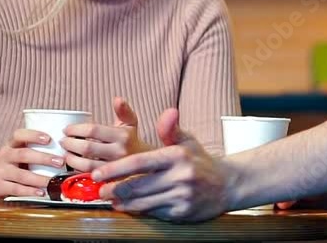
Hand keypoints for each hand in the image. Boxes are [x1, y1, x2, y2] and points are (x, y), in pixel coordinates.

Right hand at [0, 129, 61, 200]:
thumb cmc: (1, 166)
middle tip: (60, 161)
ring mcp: (0, 172)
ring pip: (22, 174)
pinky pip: (16, 188)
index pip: (19, 135)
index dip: (34, 135)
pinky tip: (41, 192)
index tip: (49, 138)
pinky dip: (30, 191)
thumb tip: (60, 151)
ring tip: (53, 181)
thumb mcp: (10, 154)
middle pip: (24, 154)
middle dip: (44, 158)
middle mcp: (3, 156)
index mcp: (9, 146)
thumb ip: (28, 151)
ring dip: (40, 178)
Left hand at [61, 97, 150, 172]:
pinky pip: (89, 176)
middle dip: (70, 144)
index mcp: (123, 136)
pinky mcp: (110, 181)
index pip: (93, 130)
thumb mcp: (131, 123)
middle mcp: (119, 152)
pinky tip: (73, 165)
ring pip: (86, 165)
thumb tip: (117, 99)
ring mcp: (115, 168)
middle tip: (63, 141)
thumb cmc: (132, 141)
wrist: (146, 164)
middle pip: (87, 148)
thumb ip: (123, 111)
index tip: (67, 130)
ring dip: (71, 159)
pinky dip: (77, 171)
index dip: (76, 129)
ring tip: (66, 154)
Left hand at [92, 108, 229, 221]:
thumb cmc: (201, 162)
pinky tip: (131, 207)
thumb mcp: (188, 141)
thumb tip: (168, 112)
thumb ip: (171, 129)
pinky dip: (139, 210)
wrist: (228, 184)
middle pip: (137, 185)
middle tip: (100, 190)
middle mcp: (180, 176)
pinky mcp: (182, 213)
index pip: (139, 163)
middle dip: (114, 189)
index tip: (98, 174)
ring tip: (112, 200)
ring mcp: (182, 196)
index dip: (115, 169)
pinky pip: (154, 213)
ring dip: (123, 202)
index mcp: (177, 156)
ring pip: (143, 202)